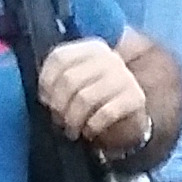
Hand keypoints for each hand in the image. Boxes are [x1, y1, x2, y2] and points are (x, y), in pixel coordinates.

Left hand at [38, 37, 150, 151]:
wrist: (129, 117)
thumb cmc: (95, 98)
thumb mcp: (78, 82)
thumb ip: (59, 78)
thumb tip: (45, 96)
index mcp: (92, 49)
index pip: (60, 57)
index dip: (46, 81)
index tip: (45, 101)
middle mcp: (110, 58)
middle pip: (70, 79)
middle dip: (58, 105)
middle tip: (58, 120)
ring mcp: (125, 77)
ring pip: (85, 99)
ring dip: (73, 119)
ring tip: (70, 130)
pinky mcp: (136, 98)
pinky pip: (105, 113)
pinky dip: (92, 126)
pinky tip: (88, 133)